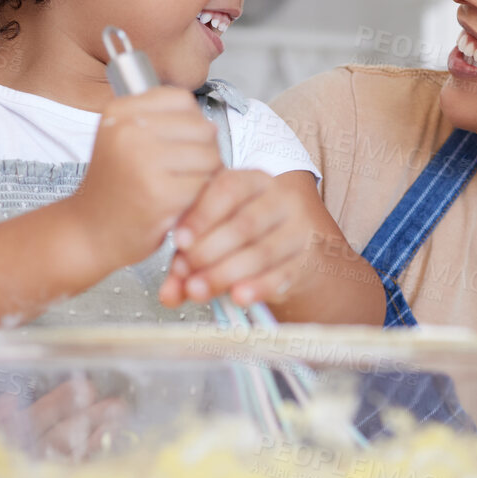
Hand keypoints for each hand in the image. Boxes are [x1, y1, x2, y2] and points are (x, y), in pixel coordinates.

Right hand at [75, 88, 222, 270]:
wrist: (89, 233)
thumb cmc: (114, 189)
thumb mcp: (124, 139)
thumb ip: (160, 121)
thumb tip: (208, 123)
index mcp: (120, 111)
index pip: (182, 99)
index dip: (190, 124)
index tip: (176, 144)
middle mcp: (130, 130)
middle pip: (202, 128)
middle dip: (203, 152)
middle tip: (182, 172)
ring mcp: (145, 160)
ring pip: (210, 156)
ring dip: (205, 176)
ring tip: (180, 187)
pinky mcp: (161, 192)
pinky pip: (206, 184)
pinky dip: (199, 198)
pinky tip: (178, 204)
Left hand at [158, 168, 316, 308]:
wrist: (295, 249)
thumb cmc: (243, 237)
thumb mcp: (213, 237)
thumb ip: (187, 261)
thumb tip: (168, 294)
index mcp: (252, 180)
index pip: (228, 188)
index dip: (202, 215)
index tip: (178, 241)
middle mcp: (280, 198)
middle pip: (244, 224)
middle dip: (209, 252)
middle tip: (184, 273)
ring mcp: (300, 227)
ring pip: (262, 252)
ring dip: (226, 274)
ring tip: (198, 290)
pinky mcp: (309, 258)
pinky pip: (283, 274)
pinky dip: (258, 288)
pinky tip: (237, 297)